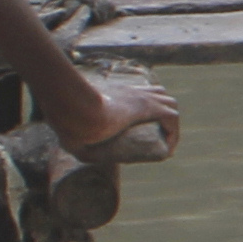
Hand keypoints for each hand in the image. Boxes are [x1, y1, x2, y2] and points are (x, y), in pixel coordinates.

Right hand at [46, 71, 179, 161]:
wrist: (75, 111)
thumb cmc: (69, 123)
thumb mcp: (73, 136)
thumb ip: (77, 142)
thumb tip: (77, 151)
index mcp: (112, 93)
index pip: (136, 92)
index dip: (144, 106)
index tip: (140, 129)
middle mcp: (129, 91)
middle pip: (157, 93)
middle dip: (161, 113)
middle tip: (155, 136)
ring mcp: (139, 96)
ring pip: (169, 103)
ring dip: (170, 123)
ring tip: (165, 144)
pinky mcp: (147, 106)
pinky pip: (172, 117)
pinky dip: (173, 132)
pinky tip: (168, 149)